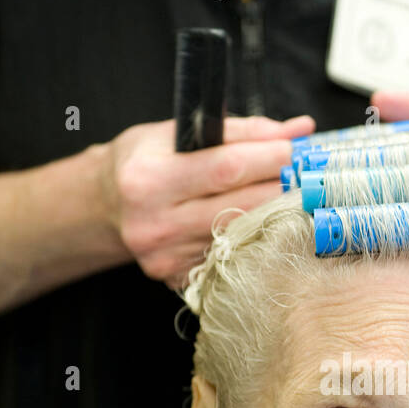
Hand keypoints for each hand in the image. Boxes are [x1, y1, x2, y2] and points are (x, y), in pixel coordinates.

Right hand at [97, 113, 314, 286]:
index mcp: (148, 179)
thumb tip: (296, 129)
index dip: (268, 158)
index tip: (296, 148)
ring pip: (239, 234)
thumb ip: (238, 130)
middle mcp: (154, 223)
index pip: (225, 168)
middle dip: (279, 186)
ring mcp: (165, 257)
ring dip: (271, 214)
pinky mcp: (176, 278)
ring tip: (287, 195)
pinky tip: (258, 224)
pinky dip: (249, 238)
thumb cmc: (143, 161)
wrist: (104, 207)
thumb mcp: (174, 133)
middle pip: (239, 206)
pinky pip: (228, 255)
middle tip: (305, 173)